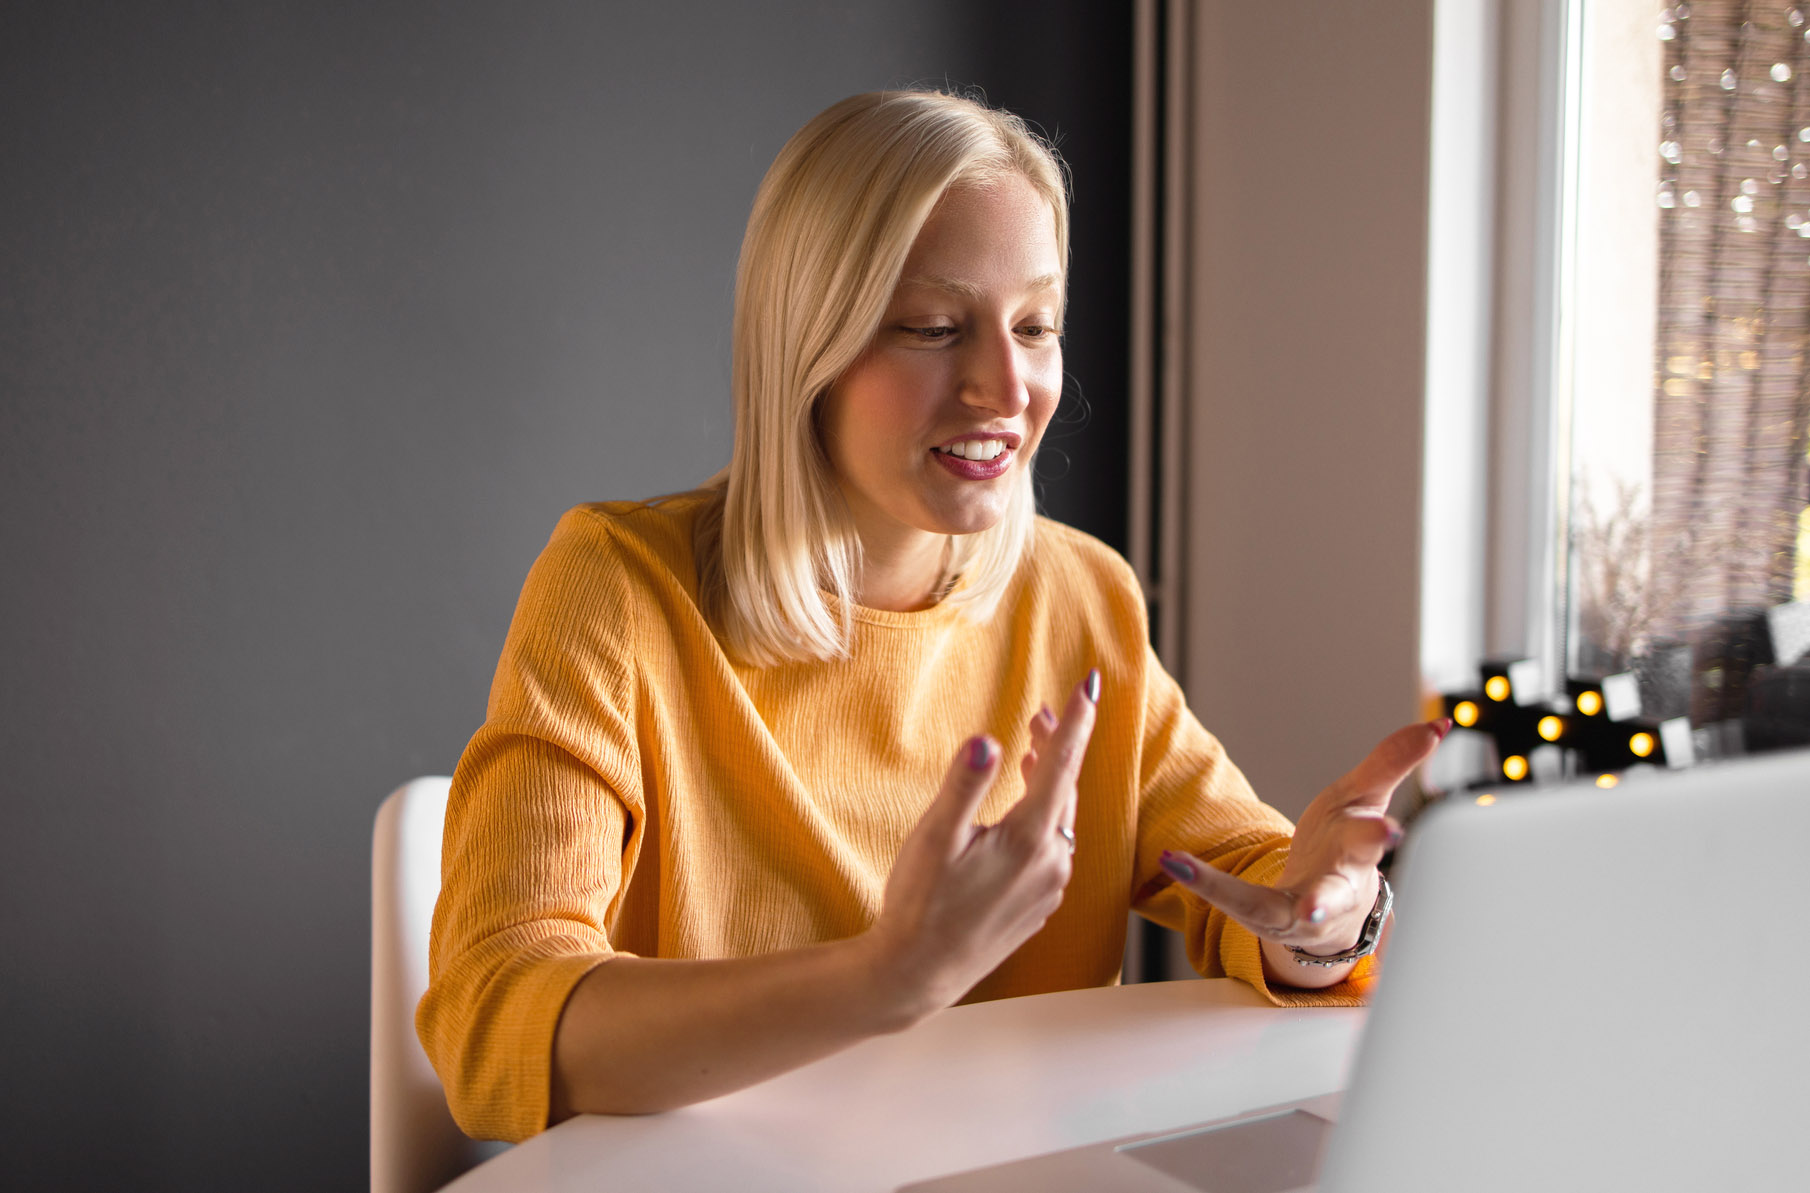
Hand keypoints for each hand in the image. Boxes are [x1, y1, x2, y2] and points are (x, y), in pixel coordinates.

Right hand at [864, 671, 1100, 1017]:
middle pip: (1065, 788)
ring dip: (1049, 783)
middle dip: (1057, 746)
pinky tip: (1024, 813)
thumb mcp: (934, 838)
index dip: (1078, 720)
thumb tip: (988, 742)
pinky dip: (1045, 818)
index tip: (1093, 683)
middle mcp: (1051, 863)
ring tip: (1031, 753)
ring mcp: (1049, 887)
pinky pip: (1054, 848)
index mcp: (1030, 838)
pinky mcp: (1040, 904)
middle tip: (1042, 713)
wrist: (918, 973)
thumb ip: (964, 786)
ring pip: (1061, 819)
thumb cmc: (920, 903)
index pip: (1062, 763)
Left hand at [1158, 719, 1448, 970]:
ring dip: (1269, 904)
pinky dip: (1203, 882)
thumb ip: (1393, 761)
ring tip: (1251, 893)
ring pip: (1285, 913)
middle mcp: (1333, 891)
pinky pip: (1232, 901)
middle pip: (1336, 893)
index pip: (1370, 842)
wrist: (1323, 909)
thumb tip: (1436, 725)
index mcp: (1358, 853)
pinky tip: (1173, 861)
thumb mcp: (1362, 799)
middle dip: (1334, 893)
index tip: (1389, 831)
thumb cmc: (1343, 847)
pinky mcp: (1264, 918)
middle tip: (1316, 899)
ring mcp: (1298, 912)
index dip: (1379, 836)